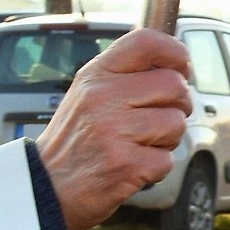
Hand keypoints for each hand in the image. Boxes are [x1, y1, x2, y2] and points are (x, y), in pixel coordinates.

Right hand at [36, 28, 193, 229]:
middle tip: (160, 119)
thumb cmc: (76, 140)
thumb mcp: (88, 94)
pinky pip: (168, 159)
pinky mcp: (127, 165)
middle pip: (174, 85)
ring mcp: (115, 131)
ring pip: (176, 123)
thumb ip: (124, 74)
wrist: (48, 188)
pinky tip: (133, 166)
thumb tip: (174, 61)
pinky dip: (157, 167)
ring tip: (140, 145)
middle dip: (178, 105)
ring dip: (168, 139)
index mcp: (96, 75)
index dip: (175, 52)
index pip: (146, 41)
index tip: (182, 68)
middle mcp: (103, 97)